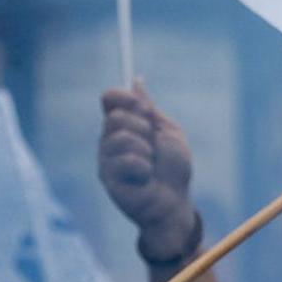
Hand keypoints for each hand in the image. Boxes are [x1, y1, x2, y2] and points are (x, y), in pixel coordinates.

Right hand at [99, 85, 196, 258]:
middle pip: (116, 116)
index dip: (127, 98)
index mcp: (123, 125)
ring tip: (150, 166)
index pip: (110, 98)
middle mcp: (109, 139)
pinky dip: (143, 167)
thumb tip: (136, 80)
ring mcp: (106, 158)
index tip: (146, 110)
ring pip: (121, 137)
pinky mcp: (107, 177)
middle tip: (153, 147)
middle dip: (144, 130)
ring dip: (146, 151)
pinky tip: (145, 178)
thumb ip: (149, 109)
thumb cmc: (173, 169)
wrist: (175, 201)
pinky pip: (125, 160)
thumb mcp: (167, 132)